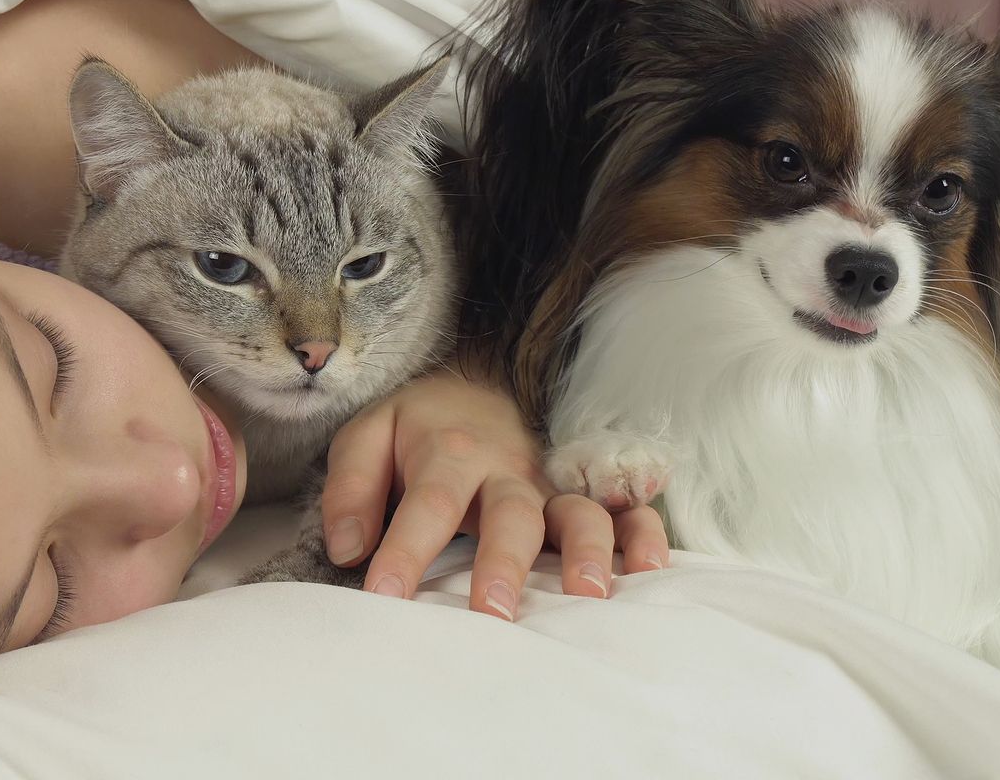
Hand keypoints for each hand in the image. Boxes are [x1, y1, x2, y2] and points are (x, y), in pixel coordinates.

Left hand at [320, 367, 669, 619]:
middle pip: (511, 514)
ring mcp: (551, 487)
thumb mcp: (369, 436)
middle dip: (503, 563)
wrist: (478, 386)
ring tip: (585, 596)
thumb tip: (349, 549)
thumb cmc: (417, 429)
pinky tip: (649, 570)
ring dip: (586, 552)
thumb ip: (351, 488)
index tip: (384, 597)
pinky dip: (644, 535)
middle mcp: (506, 472)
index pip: (428, 504)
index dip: (406, 551)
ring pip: (578, 514)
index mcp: (448, 453)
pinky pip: (627, 511)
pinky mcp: (584, 498)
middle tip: (492, 614)